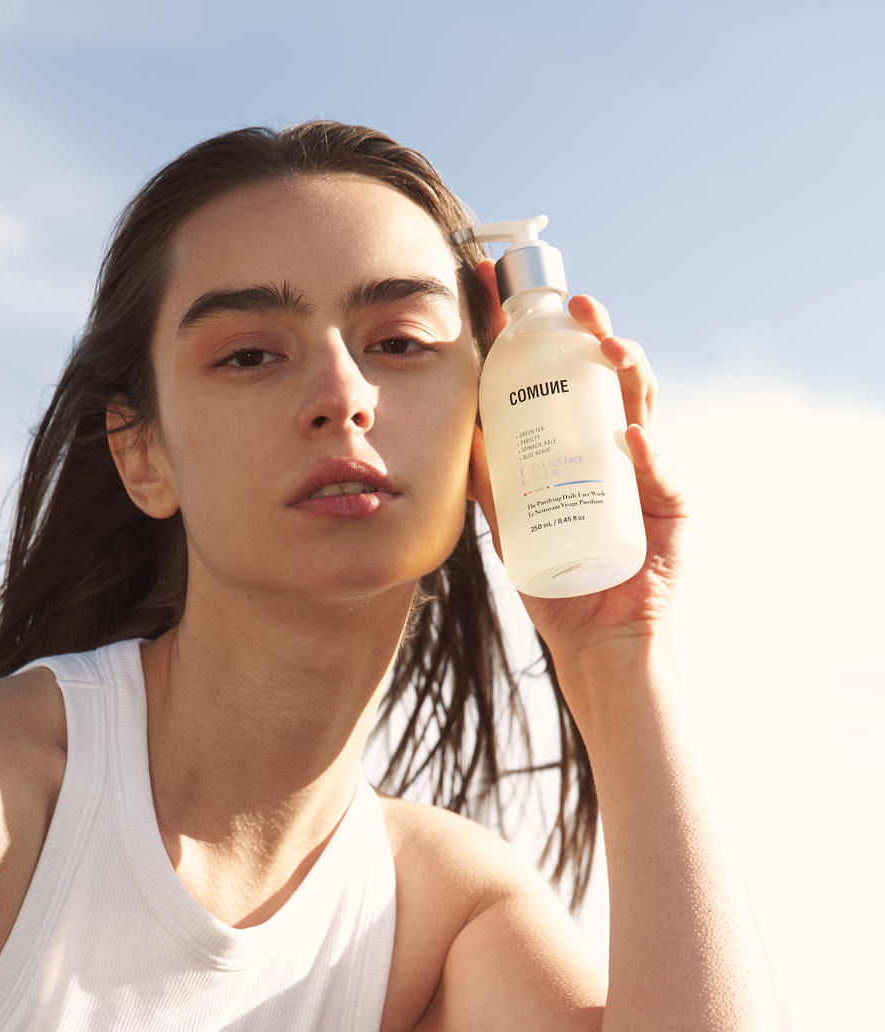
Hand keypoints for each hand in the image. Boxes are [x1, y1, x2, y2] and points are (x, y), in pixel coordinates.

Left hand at [468, 264, 687, 667]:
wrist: (593, 641)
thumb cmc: (554, 582)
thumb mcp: (510, 525)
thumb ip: (489, 480)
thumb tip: (456, 432)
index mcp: (585, 442)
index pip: (569, 375)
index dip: (547, 336)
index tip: (515, 295)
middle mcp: (621, 447)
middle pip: (611, 376)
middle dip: (596, 333)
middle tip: (575, 307)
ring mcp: (648, 473)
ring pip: (643, 406)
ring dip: (628, 370)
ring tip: (605, 348)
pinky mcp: (671, 509)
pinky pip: (661, 475)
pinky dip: (646, 455)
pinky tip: (631, 440)